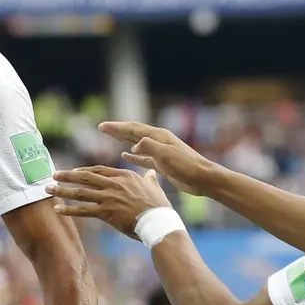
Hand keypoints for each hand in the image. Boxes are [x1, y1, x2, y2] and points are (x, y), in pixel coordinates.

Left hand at [46, 166, 171, 239]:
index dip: (83, 171)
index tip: (72, 172)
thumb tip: (151, 172)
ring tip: (48, 189)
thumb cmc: (159, 206)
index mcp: (124, 176)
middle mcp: (114, 184)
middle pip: (85, 177)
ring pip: (80, 192)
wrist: (158, 221)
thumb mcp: (155, 187)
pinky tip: (58, 209)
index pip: (98, 170)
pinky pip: (83, 210)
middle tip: (53, 175)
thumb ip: (150, 178)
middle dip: (67, 176)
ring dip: (62, 190)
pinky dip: (69, 209)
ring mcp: (109, 197)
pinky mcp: (106, 212)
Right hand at [99, 121, 218, 195]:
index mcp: (158, 136)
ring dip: (124, 141)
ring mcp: (160, 152)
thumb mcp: (165, 154)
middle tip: (102, 128)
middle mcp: (158, 141)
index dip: (117, 127)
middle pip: (134, 133)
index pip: (133, 129)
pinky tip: (125, 156)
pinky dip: (133, 156)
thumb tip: (133, 146)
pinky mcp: (162, 163)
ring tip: (111, 138)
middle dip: (118, 131)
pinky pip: (143, 157)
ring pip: (137, 144)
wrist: (202, 178)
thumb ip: (148, 147)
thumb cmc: (186, 166)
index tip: (102, 127)